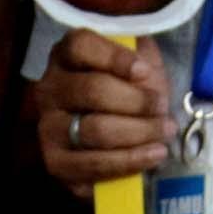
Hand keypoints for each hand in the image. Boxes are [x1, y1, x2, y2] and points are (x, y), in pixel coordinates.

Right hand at [35, 30, 175, 196]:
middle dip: (138, 102)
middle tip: (164, 108)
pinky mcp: (55, 164)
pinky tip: (151, 156)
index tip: (144, 71)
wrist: (112, 133)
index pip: (81, 46)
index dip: (114, 57)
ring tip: (165, 133)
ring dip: (139, 133)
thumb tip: (143, 73)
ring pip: (95, 131)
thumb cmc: (127, 89)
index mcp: (65, 57)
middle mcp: (48, 91)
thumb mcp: (136, 61)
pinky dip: (128, 162)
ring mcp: (47, 129)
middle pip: (93, 90)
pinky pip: (93, 167)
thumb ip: (141, 57)